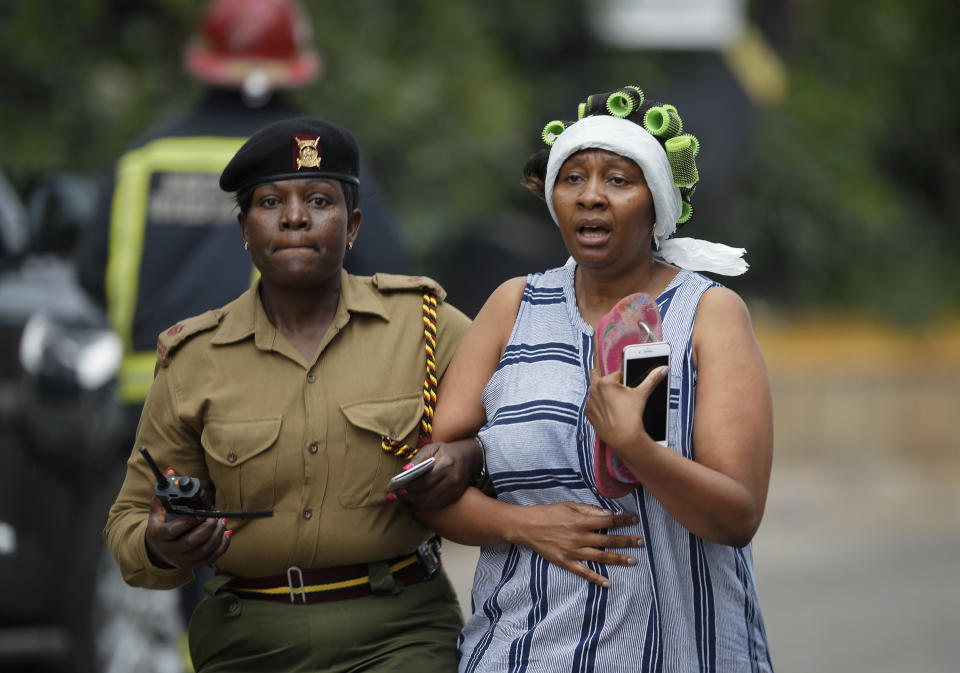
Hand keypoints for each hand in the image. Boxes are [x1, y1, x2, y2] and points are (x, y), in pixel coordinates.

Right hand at [144, 496, 230, 569]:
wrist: (157, 548)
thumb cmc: (161, 524)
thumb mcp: (157, 509)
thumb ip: (164, 492)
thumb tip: (171, 471)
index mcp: (158, 534)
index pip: (173, 530)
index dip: (189, 521)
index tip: (202, 512)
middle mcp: (168, 550)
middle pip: (192, 541)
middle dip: (208, 528)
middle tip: (216, 517)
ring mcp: (180, 559)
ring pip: (203, 550)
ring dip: (217, 536)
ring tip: (222, 523)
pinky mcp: (191, 565)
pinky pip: (210, 558)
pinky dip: (221, 547)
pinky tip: (226, 534)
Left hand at [388, 438, 482, 507]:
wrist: (471, 457)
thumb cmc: (448, 451)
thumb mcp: (433, 448)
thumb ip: (418, 458)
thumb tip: (404, 470)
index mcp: (447, 464)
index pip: (425, 480)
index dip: (410, 485)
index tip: (397, 486)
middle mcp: (453, 479)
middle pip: (427, 493)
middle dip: (410, 495)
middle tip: (398, 494)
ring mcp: (456, 490)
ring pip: (432, 501)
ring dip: (416, 501)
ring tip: (404, 497)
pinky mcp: (456, 496)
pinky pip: (438, 504)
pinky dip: (426, 503)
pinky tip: (417, 499)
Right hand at [510, 502, 642, 586]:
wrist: (527, 526)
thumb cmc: (549, 513)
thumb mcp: (569, 505)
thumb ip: (588, 510)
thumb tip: (607, 514)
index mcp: (581, 520)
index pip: (608, 521)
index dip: (623, 520)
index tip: (635, 520)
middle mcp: (580, 537)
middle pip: (609, 540)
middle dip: (627, 541)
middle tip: (641, 542)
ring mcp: (574, 551)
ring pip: (601, 556)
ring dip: (619, 558)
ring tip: (633, 560)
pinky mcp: (566, 562)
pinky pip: (584, 572)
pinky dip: (596, 578)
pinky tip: (608, 583)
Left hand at [584, 365, 667, 455]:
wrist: (624, 439)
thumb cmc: (631, 417)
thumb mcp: (642, 394)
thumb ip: (652, 379)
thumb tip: (662, 369)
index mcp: (605, 382)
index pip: (616, 373)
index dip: (623, 378)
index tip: (627, 385)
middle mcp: (594, 390)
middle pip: (598, 377)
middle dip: (607, 381)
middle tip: (618, 390)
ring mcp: (590, 402)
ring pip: (595, 392)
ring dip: (602, 394)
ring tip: (615, 403)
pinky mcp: (588, 413)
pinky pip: (592, 405)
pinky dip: (598, 406)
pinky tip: (609, 411)